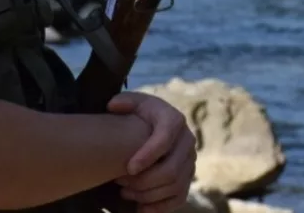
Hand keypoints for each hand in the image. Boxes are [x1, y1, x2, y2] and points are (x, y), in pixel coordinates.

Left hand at [106, 92, 196, 212]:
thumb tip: (113, 106)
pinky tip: (140, 209)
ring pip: (175, 186)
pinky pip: (179, 198)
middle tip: (120, 183)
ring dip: (148, 194)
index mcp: (174, 120)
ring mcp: (190, 162)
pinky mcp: (187, 178)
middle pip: (172, 169)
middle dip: (144, 181)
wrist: (157, 126)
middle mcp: (188, 141)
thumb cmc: (142, 115)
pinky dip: (160, 207)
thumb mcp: (135, 102)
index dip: (148, 155)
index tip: (129, 168)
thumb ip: (125, 101)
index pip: (165, 139)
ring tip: (125, 193)